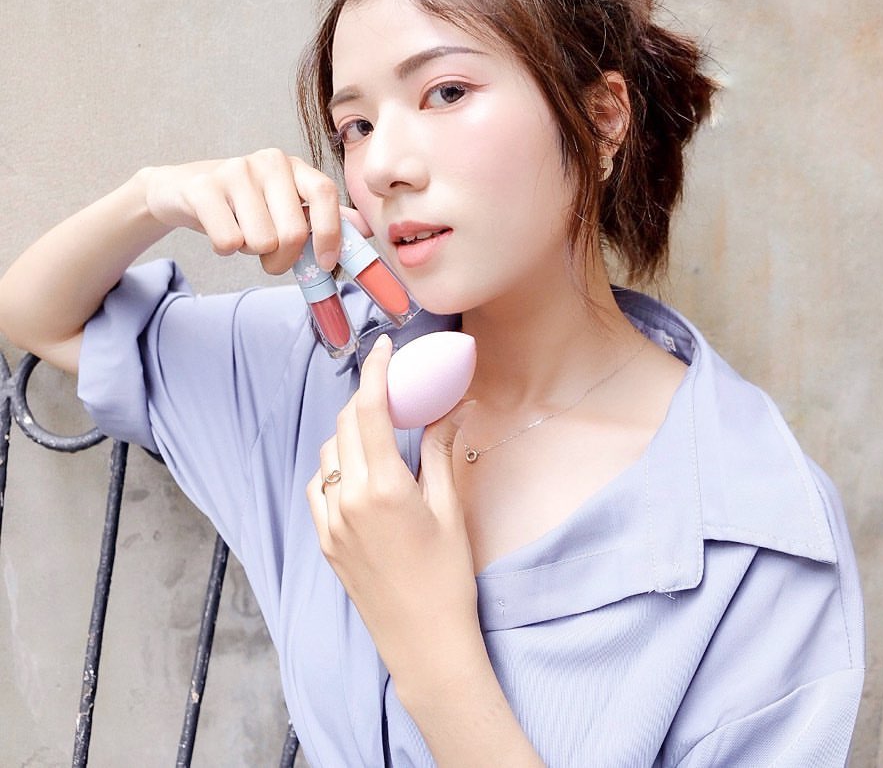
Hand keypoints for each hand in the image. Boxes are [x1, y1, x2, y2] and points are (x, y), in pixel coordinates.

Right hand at [139, 148, 367, 273]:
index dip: (330, 234)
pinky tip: (220, 229)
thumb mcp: (287, 205)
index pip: (325, 194)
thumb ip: (325, 217)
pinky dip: (226, 248)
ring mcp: (234, 171)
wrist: (183, 190)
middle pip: (293, 233)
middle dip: (282, 259)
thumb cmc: (244, 204)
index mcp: (294, 166)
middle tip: (269, 255)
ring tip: (242, 233)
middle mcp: (268, 162)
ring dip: (252, 252)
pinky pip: (228, 242)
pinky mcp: (202, 189)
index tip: (326, 264)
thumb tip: (367, 230)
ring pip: (261, 242)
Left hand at [307, 335, 480, 687]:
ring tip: (378, 434)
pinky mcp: (324, 542)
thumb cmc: (447, 578)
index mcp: (384, 488)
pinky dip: (335, 467)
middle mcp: (348, 501)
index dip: (375, 373)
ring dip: (349, 432)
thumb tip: (453, 408)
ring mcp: (330, 523)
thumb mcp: (450, 510)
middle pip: (345, 426)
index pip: (369, 412)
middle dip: (365, 398)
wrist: (424, 643)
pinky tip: (358, 474)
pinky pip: (319, 487)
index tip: (383, 349)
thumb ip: (440, 453)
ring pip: (328, 454)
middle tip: (391, 392)